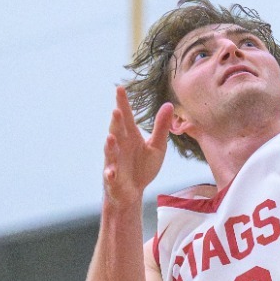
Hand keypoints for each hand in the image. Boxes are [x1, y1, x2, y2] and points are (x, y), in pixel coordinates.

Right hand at [103, 86, 172, 207]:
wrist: (133, 192)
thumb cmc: (142, 167)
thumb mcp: (157, 147)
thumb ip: (161, 127)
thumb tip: (169, 104)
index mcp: (130, 136)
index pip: (126, 117)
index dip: (122, 103)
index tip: (119, 88)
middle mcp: (120, 146)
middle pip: (116, 131)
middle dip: (115, 122)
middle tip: (116, 110)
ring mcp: (114, 161)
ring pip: (110, 152)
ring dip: (109, 145)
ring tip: (110, 138)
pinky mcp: (113, 178)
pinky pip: (110, 175)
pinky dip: (110, 173)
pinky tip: (111, 172)